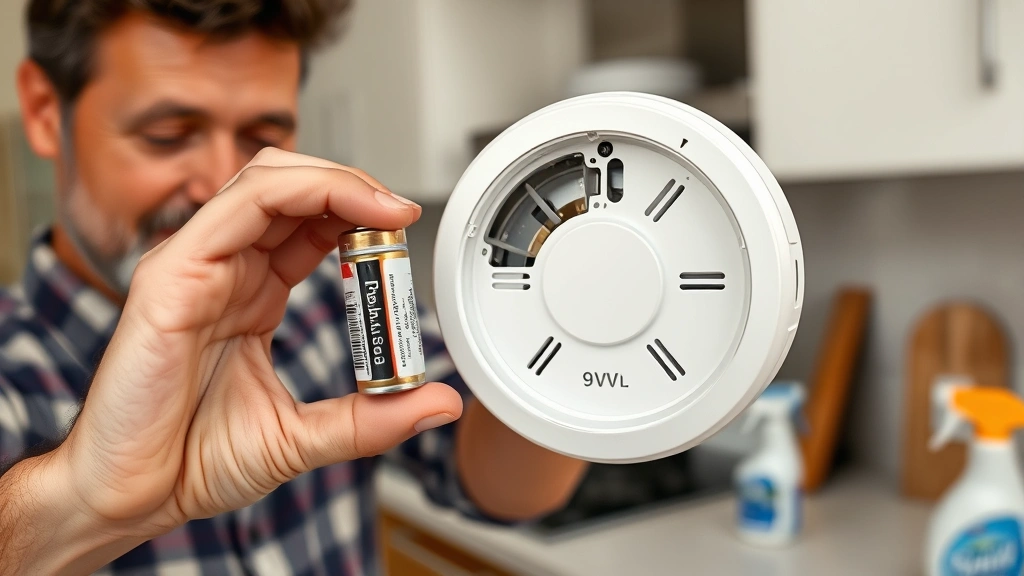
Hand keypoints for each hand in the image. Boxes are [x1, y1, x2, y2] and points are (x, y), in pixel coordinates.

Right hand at [54, 148, 462, 537]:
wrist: (130, 496)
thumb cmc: (191, 461)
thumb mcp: (304, 436)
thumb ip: (372, 418)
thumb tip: (439, 401)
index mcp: (249, 295)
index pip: (308, 225)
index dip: (358, 213)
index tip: (406, 228)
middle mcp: (222, 270)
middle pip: (290, 189)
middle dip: (353, 187)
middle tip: (402, 213)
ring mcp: (194, 265)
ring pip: (266, 181)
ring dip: (334, 181)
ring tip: (386, 207)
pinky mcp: (170, 274)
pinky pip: (237, 206)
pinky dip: (299, 192)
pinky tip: (347, 208)